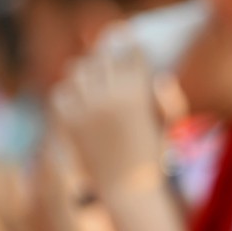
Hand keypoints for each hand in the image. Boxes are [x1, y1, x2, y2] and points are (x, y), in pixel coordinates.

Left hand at [49, 43, 166, 197]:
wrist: (127, 186)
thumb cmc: (155, 156)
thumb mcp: (170, 126)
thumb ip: (168, 99)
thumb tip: (161, 77)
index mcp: (138, 93)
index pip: (133, 55)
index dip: (132, 47)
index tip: (131, 44)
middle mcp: (110, 96)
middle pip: (103, 57)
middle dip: (108, 54)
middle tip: (109, 55)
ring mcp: (86, 108)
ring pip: (77, 69)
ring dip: (86, 69)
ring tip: (91, 73)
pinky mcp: (68, 122)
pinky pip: (61, 93)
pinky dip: (68, 91)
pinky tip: (77, 96)